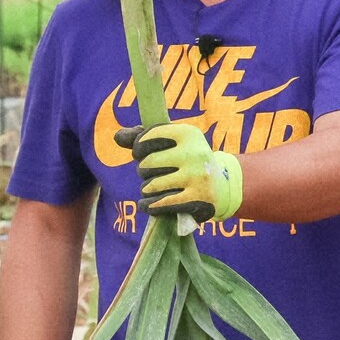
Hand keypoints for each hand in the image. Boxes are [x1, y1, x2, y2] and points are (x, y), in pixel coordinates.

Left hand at [115, 123, 242, 222]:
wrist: (222, 185)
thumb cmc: (188, 161)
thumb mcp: (172, 144)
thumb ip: (143, 139)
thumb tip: (117, 137)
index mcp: (188, 133)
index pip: (145, 138)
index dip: (138, 148)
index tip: (144, 152)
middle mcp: (194, 152)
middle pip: (146, 164)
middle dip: (144, 171)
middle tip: (155, 173)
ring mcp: (196, 177)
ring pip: (150, 186)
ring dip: (147, 190)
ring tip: (157, 188)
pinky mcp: (196, 200)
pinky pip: (158, 204)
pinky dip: (149, 206)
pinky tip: (149, 205)